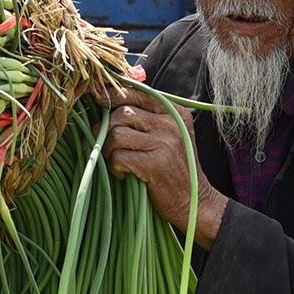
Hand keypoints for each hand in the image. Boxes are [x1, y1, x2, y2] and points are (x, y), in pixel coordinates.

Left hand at [102, 72, 226, 244]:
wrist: (195, 202)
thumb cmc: (175, 169)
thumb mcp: (169, 136)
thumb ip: (147, 116)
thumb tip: (107, 97)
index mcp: (175, 111)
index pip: (139, 91)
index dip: (114, 93)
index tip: (98, 97)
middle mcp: (172, 122)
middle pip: (123, 112)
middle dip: (108, 129)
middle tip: (110, 146)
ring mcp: (165, 142)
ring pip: (117, 134)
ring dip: (110, 151)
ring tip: (119, 162)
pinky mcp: (155, 163)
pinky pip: (119, 156)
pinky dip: (115, 167)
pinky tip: (124, 174)